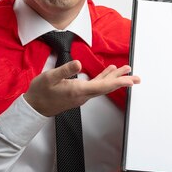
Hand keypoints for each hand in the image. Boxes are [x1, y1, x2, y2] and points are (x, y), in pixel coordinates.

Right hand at [24, 61, 140, 116]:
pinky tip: (107, 73)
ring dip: (114, 79)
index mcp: (78, 90)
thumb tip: (78, 64)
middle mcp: (83, 95)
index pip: (102, 86)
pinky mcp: (78, 94)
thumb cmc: (40, 92)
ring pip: (102, 86)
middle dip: (122, 81)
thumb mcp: (50, 77)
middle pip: (107, 87)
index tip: (130, 80)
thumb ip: (65, 70)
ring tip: (126, 71)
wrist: (34, 107)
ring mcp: (81, 96)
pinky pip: (96, 86)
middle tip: (136, 77)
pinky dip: (104, 79)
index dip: (118, 82)